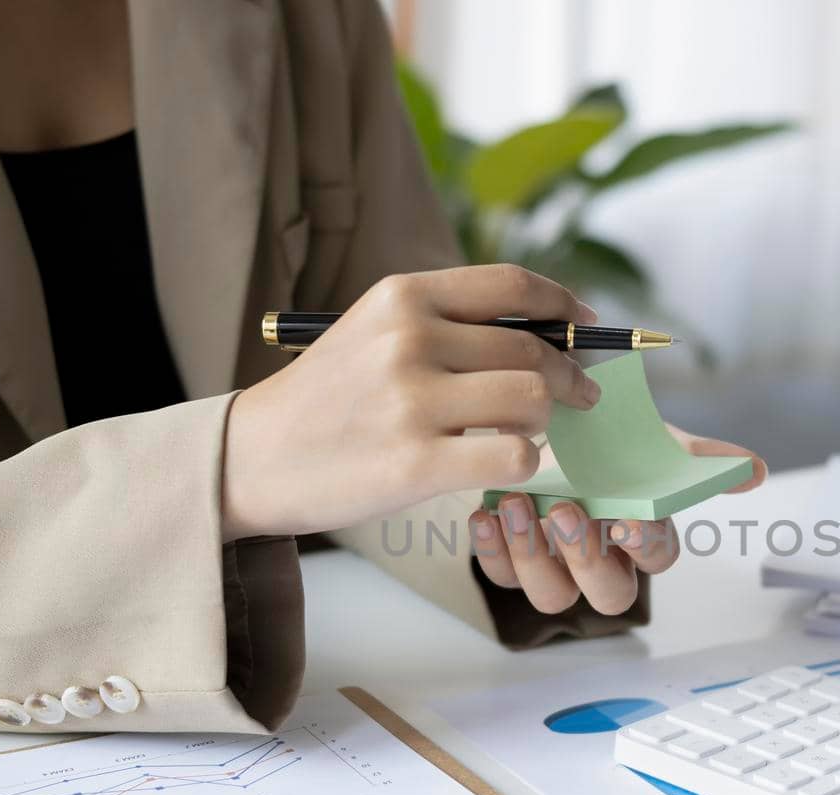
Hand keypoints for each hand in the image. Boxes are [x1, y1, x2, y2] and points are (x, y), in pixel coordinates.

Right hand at [222, 265, 599, 539]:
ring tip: (529, 431)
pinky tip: (504, 462)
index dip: (564, 306)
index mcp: (402, 296)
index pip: (512, 287)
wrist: (254, 456)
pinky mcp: (416, 461)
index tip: (585, 326)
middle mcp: (409, 338)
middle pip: (533, 350)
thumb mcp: (373, 332)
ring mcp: (412, 400)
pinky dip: (525, 461)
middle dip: (570, 376)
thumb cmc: (326, 399)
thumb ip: (446, 324)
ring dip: (545, 420)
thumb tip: (544, 335)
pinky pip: (514, 454)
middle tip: (580, 398)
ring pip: (533, 399)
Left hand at [469, 430, 765, 615]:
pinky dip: (492, 548)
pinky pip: (501, 574)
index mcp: (642, 536)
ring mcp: (556, 567)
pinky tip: (487, 512)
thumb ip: (699, 457)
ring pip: (553, 596)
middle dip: (586, 557)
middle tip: (564, 512)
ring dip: (533, 556)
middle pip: (609, 593)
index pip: (657, 555)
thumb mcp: (652, 442)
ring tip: (515, 506)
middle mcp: (602, 562)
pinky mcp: (511, 562)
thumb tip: (753, 470)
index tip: (627, 519)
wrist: (549, 430)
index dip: (644, 543)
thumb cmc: (607, 445)